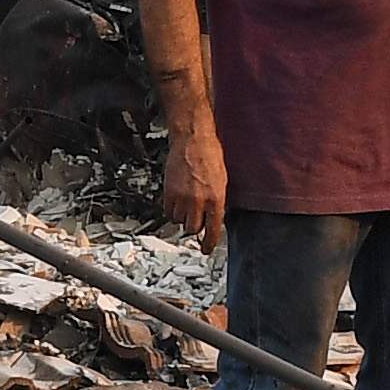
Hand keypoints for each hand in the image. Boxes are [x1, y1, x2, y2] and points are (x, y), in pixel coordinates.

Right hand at [160, 123, 229, 247]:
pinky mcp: (169, 192)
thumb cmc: (210, 155)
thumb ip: (218, 201)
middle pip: (192, 229)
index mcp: (216, 198)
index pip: (212, 230)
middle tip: (196, 218)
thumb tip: (214, 217)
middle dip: (194, 226)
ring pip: (178, 221)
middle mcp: (198, 200)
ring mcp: (182, 197)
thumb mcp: (222, 181)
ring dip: (182, 216)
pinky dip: (172, 210)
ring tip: (187, 203)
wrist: (192, 140)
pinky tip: (177, 201)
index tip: (205, 249)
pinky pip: (167, 211)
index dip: (208, 243)